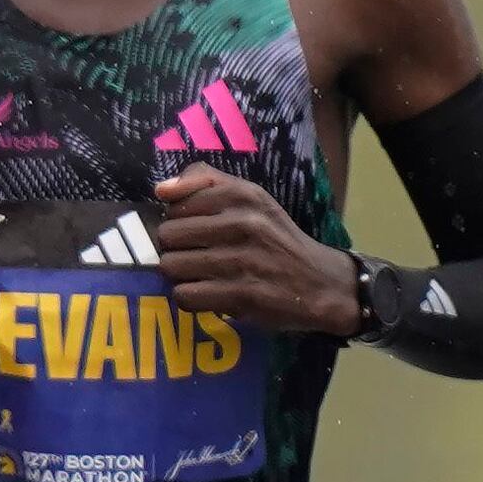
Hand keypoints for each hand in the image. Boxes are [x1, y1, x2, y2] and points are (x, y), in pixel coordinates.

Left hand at [153, 166, 362, 331]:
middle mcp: (242, 223)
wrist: (321, 283)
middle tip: (195, 255)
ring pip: (171, 266)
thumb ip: (206, 182)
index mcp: (243, 195)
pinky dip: (190, 298)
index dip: (178, 219)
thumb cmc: (278, 239)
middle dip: (175, 248)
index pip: (176, 202)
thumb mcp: (252, 199)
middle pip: (167, 235)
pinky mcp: (241, 295)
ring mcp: (241, 260)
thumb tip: (161, 189)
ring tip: (200, 275)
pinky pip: (185, 295)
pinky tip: (206, 294)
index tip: (196, 229)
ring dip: (181, 275)